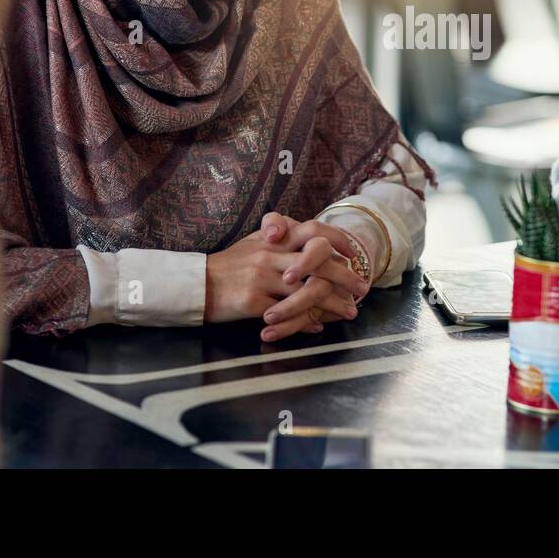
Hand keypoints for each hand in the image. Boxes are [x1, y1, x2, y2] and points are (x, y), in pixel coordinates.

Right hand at [204, 213, 369, 340]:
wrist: (196, 285)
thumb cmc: (228, 265)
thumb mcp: (254, 244)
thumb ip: (282, 241)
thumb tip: (314, 248)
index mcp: (273, 240)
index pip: (314, 231)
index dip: (338, 240)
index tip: (354, 254)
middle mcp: (271, 255)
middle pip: (318, 262)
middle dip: (345, 276)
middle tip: (362, 289)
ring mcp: (262, 278)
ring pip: (307, 290)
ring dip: (332, 304)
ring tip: (348, 312)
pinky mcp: (253, 302)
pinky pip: (288, 314)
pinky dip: (306, 322)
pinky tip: (318, 327)